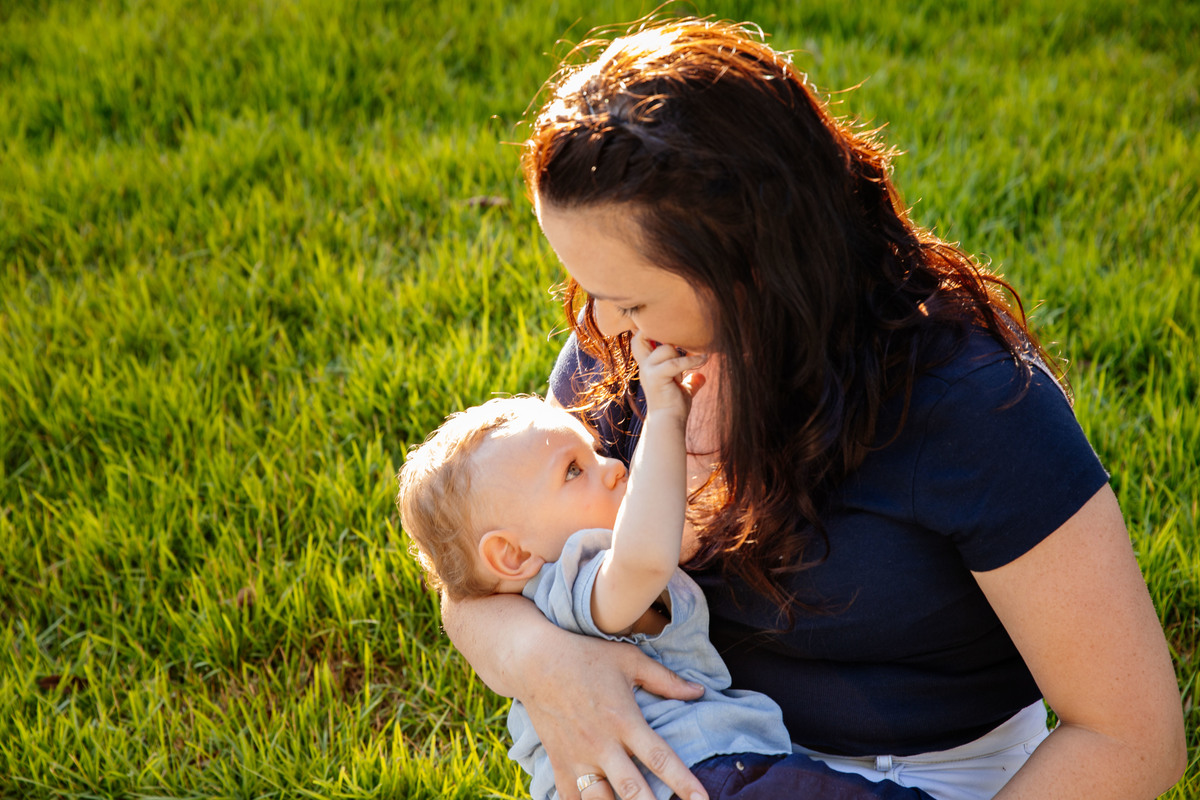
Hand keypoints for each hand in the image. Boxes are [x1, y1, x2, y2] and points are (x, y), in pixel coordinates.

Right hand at [518, 634, 708, 799]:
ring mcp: (577, 757)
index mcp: (623, 720)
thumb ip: (665, 680)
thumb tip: (699, 691)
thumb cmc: (585, 657)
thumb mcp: (629, 661)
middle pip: (631, 790)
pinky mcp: (558, 762)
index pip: (659, 758)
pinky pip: (569, 798)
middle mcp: (602, 744)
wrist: (534, 661)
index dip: (683, 782)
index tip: (702, 799)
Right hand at [631, 333, 707, 418]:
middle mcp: (645, 367)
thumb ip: (690, 380)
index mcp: (648, 366)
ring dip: (683, 353)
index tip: (667, 327)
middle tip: (679, 334)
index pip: (639, 341)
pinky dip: (692, 360)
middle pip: (641, 338)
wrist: (668, 424)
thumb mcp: (683, 390)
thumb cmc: (674, 408)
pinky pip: (676, 362)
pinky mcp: (657, 377)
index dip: (647, 331)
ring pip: (666, 348)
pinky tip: (704, 359)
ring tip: (699, 358)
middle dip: (655, 332)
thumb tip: (701, 376)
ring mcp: (649, 371)